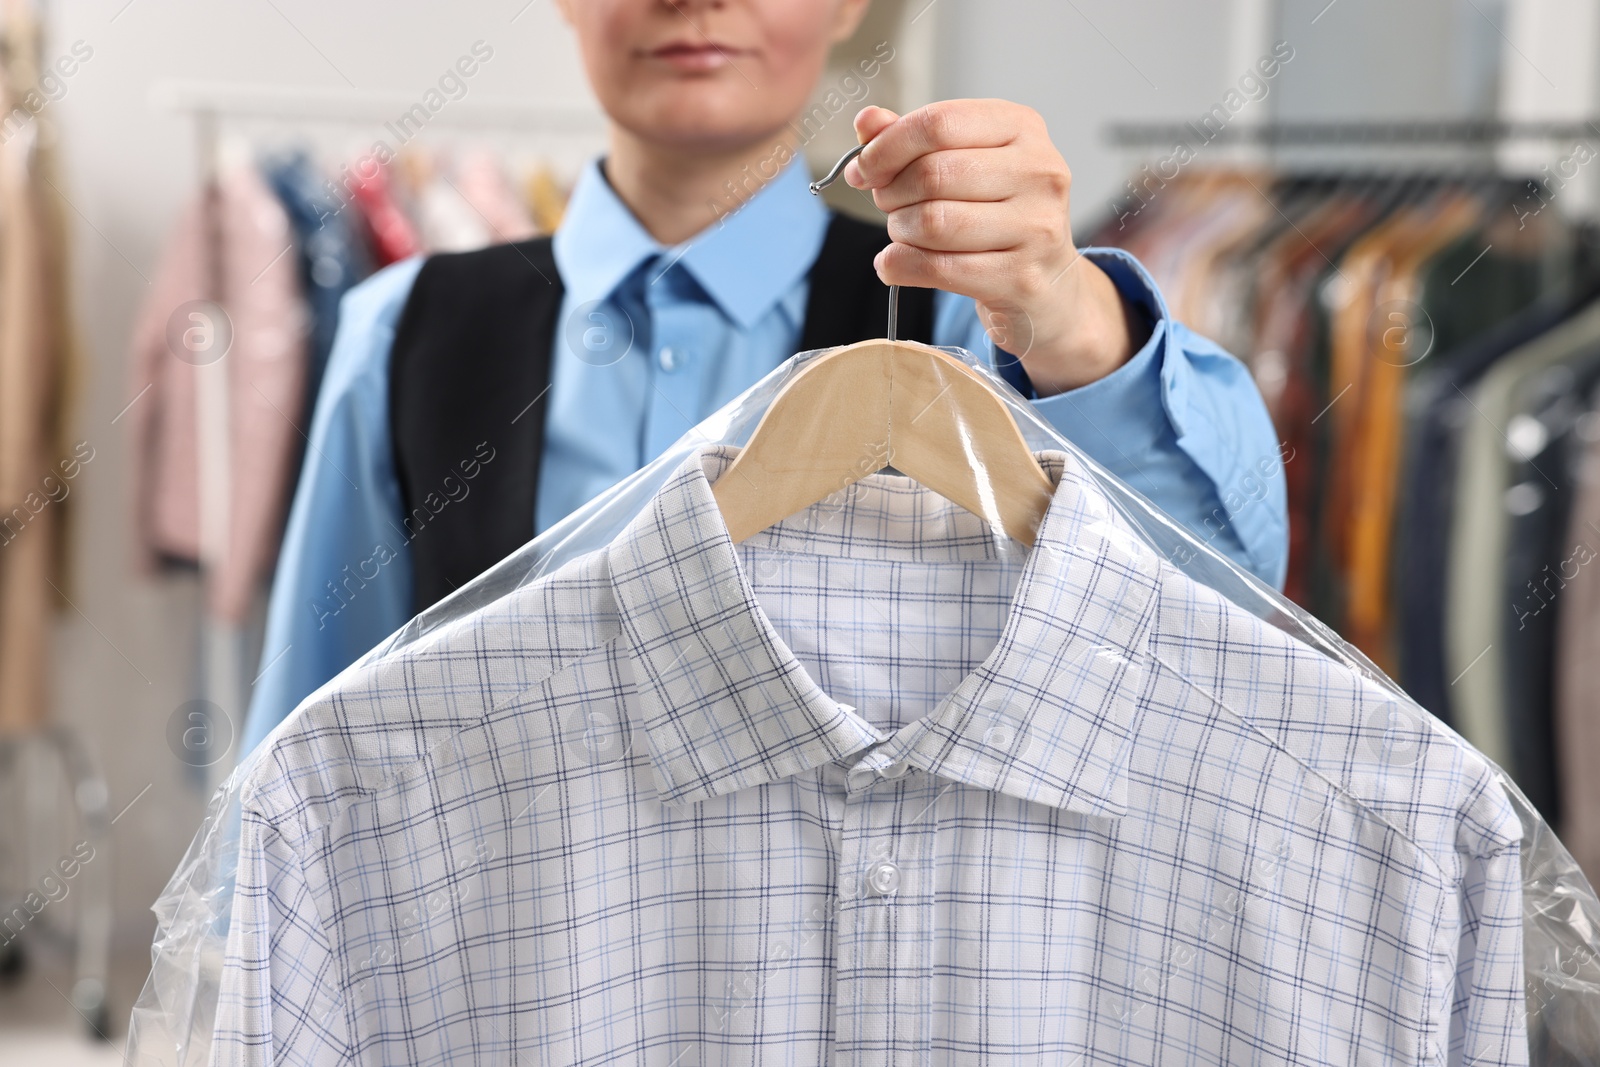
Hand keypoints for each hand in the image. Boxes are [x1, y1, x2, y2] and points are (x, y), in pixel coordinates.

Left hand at [844, 100, 1147, 395]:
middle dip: (892, 193)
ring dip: (899, 230)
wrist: (1046, 282)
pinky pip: (938, 268)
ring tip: (903, 233)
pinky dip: (900, 266)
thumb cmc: (996, 212)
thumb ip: (912, 138)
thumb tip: (866, 122)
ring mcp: (1036, 227)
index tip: (864, 169)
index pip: (938, 123)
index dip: (886, 147)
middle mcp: (1038, 171)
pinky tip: (895, 264)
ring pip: (934, 223)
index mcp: (1022, 127)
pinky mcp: (1021, 277)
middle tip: (889, 205)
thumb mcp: (962, 162)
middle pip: (932, 174)